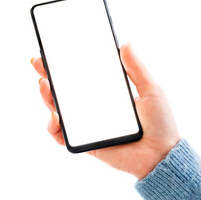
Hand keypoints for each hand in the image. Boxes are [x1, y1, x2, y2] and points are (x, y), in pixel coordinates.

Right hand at [31, 43, 179, 179]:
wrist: (160, 156)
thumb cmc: (160, 123)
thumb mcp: (150, 89)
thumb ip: (136, 68)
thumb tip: (125, 43)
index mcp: (107, 94)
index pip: (83, 77)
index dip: (68, 65)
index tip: (56, 51)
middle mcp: (95, 108)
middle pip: (66, 92)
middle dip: (50, 76)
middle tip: (39, 63)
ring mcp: (88, 124)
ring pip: (60, 110)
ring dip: (48, 98)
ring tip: (44, 84)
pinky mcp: (86, 142)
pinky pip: (62, 135)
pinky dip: (54, 127)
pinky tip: (55, 117)